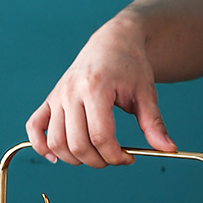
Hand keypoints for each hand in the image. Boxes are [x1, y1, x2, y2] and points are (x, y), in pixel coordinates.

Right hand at [26, 15, 175, 167]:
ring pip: (55, 142)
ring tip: (93, 155)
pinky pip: (34, 127)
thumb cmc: (130, 65)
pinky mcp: (49, 99)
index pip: (100, 136)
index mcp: (96, 88)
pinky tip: (55, 156)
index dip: (115, 155)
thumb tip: (168, 149)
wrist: (113, 42)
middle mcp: (71, 92)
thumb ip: (153, 123)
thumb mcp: (146, 93)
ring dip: (74, 159)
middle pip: (77, 144)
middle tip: (113, 157)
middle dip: (97, 160)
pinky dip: (40, 145)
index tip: (128, 159)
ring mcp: (57, 96)